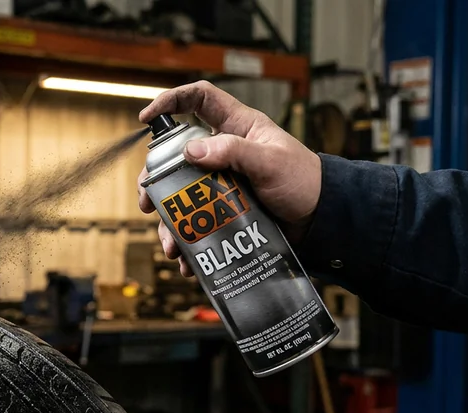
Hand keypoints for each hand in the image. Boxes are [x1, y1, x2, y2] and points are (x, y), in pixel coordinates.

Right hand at [137, 81, 321, 276]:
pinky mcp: (223, 209)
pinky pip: (196, 223)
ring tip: (171, 244)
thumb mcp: (271, 161)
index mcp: (237, 127)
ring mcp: (220, 182)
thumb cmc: (305, 181)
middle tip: (148, 201)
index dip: (171, 100)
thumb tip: (190, 150)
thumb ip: (233, 151)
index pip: (200, 99)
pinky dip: (188, 242)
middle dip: (156, 179)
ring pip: (180, 195)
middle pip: (175, 156)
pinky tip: (186, 258)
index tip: (146, 117)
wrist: (321, 220)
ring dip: (170, 221)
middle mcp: (223, 152)